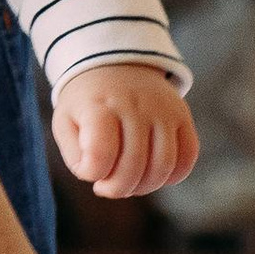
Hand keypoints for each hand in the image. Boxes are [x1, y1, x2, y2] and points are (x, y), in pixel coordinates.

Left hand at [53, 62, 197, 202]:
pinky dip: (174, 176)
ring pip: (163, 165)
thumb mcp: (66, 123)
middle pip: (134, 165)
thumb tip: (97, 176)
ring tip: (129, 183)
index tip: (89, 172)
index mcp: (98, 106)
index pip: (100, 153)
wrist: (115, 64)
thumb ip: (75, 156)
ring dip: (145, 187)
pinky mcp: (182, 114)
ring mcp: (162, 109)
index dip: (93, 173)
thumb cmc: (87, 104)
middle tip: (107, 187)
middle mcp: (134, 105)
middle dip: (118, 189)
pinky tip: (153, 175)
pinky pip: (188, 155)